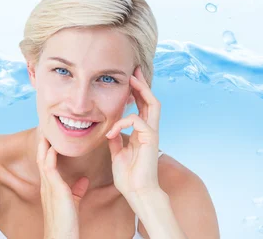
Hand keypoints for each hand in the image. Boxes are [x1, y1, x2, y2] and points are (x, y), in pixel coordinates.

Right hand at [37, 134, 89, 238]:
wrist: (62, 236)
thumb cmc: (67, 222)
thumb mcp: (73, 201)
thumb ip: (77, 189)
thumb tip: (84, 179)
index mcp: (51, 187)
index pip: (47, 163)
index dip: (47, 150)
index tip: (51, 137)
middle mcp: (46, 185)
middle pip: (42, 158)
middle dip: (43, 143)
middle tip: (45, 128)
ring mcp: (48, 187)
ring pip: (43, 160)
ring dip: (44, 145)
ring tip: (45, 130)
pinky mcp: (54, 189)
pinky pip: (49, 168)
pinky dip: (49, 156)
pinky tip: (52, 146)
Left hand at [106, 66, 161, 197]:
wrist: (137, 192)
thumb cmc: (129, 176)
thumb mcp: (118, 153)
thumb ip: (117, 140)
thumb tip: (110, 130)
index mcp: (142, 133)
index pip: (141, 107)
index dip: (136, 92)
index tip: (129, 79)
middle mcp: (150, 130)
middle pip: (151, 100)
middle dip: (142, 83)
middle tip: (134, 70)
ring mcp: (152, 133)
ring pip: (153, 103)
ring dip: (142, 90)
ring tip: (131, 80)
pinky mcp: (151, 138)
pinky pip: (138, 120)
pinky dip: (123, 122)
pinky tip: (112, 132)